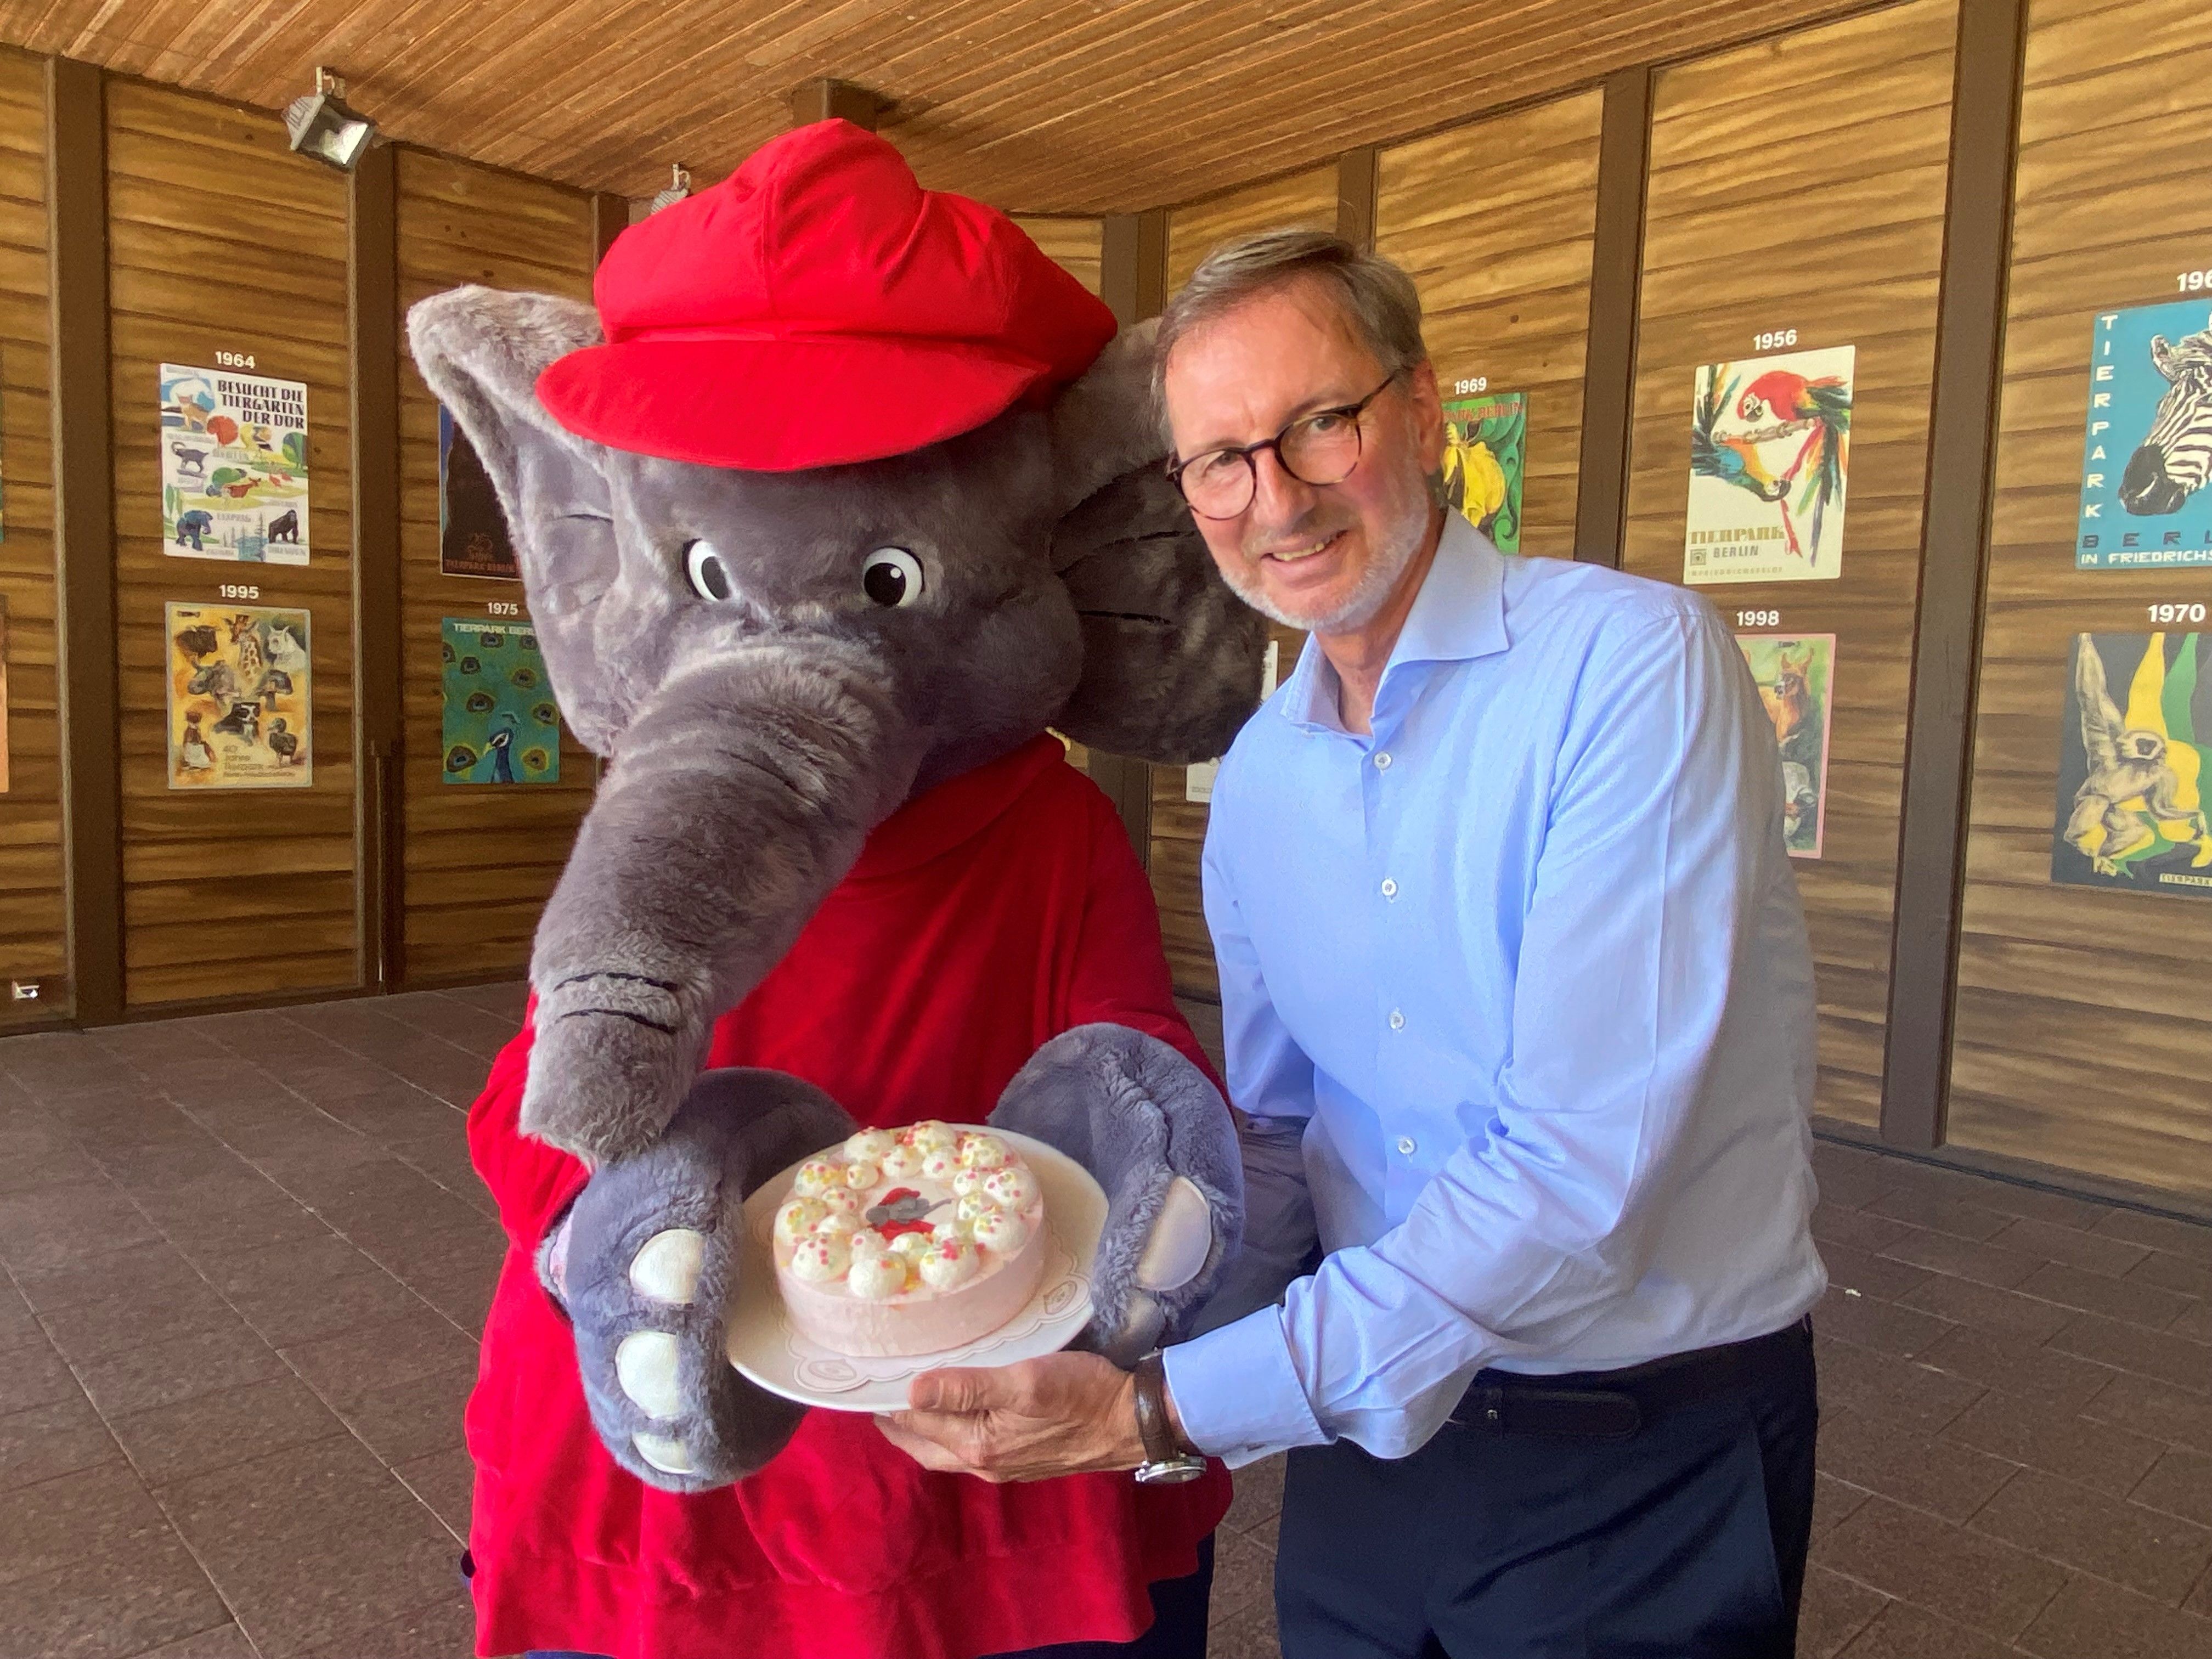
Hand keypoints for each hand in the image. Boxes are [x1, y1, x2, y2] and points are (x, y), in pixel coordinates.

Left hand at [876, 1351, 1147, 1481]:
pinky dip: (951, 1432)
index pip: (918, 1422)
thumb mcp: (1023, 1382)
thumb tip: (912, 1391)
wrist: (1133, 1423)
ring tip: (908, 1403)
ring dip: (924, 1430)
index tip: (866, 1381)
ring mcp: (1005, 1465)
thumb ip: (967, 1387)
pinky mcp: (1023, 1459)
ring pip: (948, 1450)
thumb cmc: (1081, 1395)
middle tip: (876, 1396)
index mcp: (977, 1445)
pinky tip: (956, 1414)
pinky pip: (971, 1448)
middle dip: (898, 1424)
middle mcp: (985, 1463)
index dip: (889, 1403)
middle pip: (926, 1447)